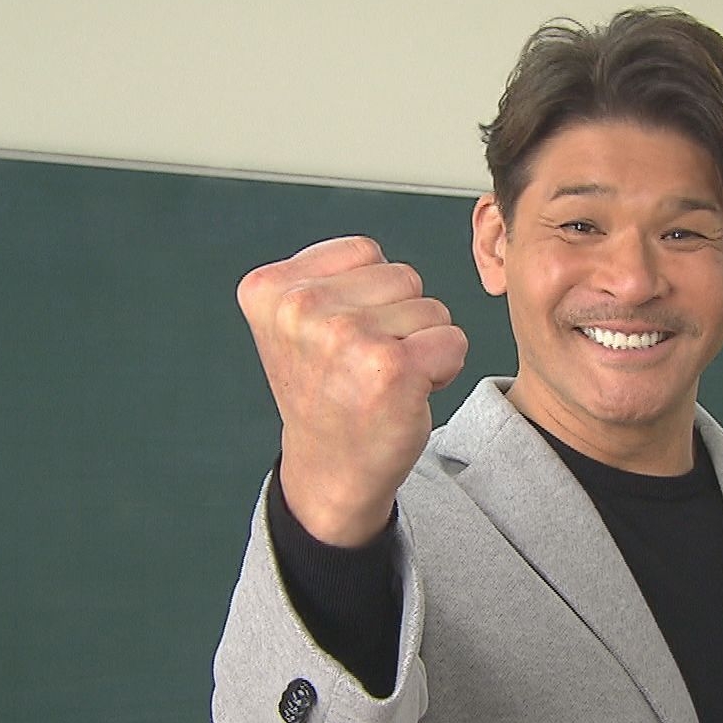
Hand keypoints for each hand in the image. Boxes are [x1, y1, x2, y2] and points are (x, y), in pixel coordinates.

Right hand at [237, 235, 466, 546]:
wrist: (330, 470)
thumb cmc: (325, 392)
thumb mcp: (295, 323)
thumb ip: (323, 277)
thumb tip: (379, 255)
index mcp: (270, 289)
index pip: (364, 252)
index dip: (369, 296)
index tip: (341, 341)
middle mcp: (301, 308)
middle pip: (402, 275)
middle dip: (399, 317)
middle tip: (366, 365)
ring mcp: (346, 336)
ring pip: (431, 306)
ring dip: (422, 342)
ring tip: (384, 378)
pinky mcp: (391, 368)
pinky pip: (453, 339)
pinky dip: (444, 367)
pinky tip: (407, 394)